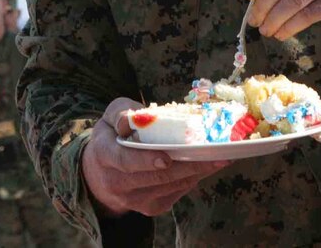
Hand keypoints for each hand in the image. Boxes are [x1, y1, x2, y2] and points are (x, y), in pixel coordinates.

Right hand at [81, 98, 229, 217]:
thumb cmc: (111, 135)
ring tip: (220, 158)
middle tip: (215, 155)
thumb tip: (138, 117)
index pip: (125, 161)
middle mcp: (117, 182)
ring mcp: (134, 199)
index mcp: (105, 155)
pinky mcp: (149, 207)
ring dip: (196, 173)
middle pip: (155, 177)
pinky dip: (192, 180)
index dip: (145, 161)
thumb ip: (122, 112)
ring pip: (169, 187)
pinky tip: (206, 167)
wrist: (100, 172)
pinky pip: (174, 194)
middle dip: (187, 166)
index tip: (166, 158)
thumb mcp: (109, 117)